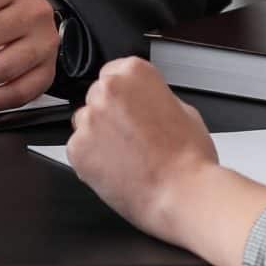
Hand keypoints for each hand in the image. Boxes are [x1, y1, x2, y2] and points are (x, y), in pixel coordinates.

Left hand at [66, 58, 222, 242]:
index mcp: (134, 73)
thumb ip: (154, 97)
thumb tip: (144, 101)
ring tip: (126, 157)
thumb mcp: (183, 110)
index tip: (128, 108)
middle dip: (109, 115)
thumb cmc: (189, 158)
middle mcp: (107, 90)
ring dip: (98, 136)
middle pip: (97, 97)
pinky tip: (116, 169)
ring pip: (85, 123)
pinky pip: (78, 149)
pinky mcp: (76, 148)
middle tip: (131, 137)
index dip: (123, 96)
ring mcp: (89, 118)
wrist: (181, 193)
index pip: (113, 72)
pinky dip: (91, 160)